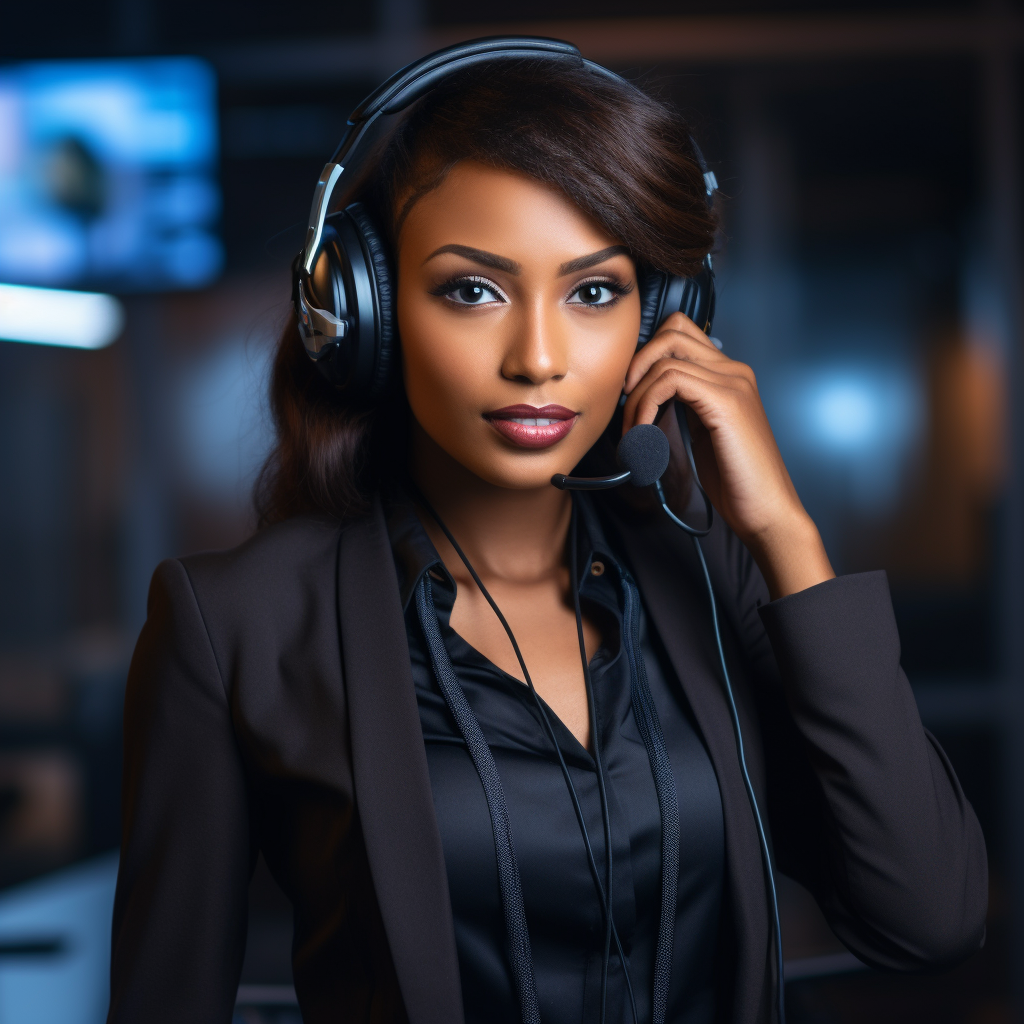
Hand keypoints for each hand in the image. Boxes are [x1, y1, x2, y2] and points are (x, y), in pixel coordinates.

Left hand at [621, 312, 834, 599]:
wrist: (767, 510)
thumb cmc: (736, 481)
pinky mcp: (726, 401)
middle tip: (626, 405)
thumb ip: (684, 405)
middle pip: (672, 330)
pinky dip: (645, 405)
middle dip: (637, 364)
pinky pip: (670, 381)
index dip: (647, 355)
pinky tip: (642, 433)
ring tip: (632, 431)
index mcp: (729, 375)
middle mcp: (734, 370)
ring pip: (665, 357)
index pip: (680, 333)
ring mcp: (733, 382)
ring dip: (636, 394)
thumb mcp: (702, 432)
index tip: (631, 393)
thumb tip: (646, 395)